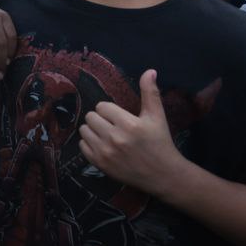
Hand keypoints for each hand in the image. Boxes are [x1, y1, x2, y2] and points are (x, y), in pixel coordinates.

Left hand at [79, 70, 185, 196]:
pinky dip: (90, 144)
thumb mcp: (157, 117)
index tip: (119, 117)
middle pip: (91, 117)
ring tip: (107, 134)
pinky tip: (103, 145)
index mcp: (129, 124)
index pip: (102, 106)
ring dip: (93, 130)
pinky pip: (82, 146)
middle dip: (101, 119)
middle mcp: (115, 138)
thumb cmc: (160, 143)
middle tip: (113, 126)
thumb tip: (150, 71)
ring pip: (84, 130)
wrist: (163, 175)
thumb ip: (150, 93)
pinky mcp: (100, 164)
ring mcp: (105, 152)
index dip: (110, 110)